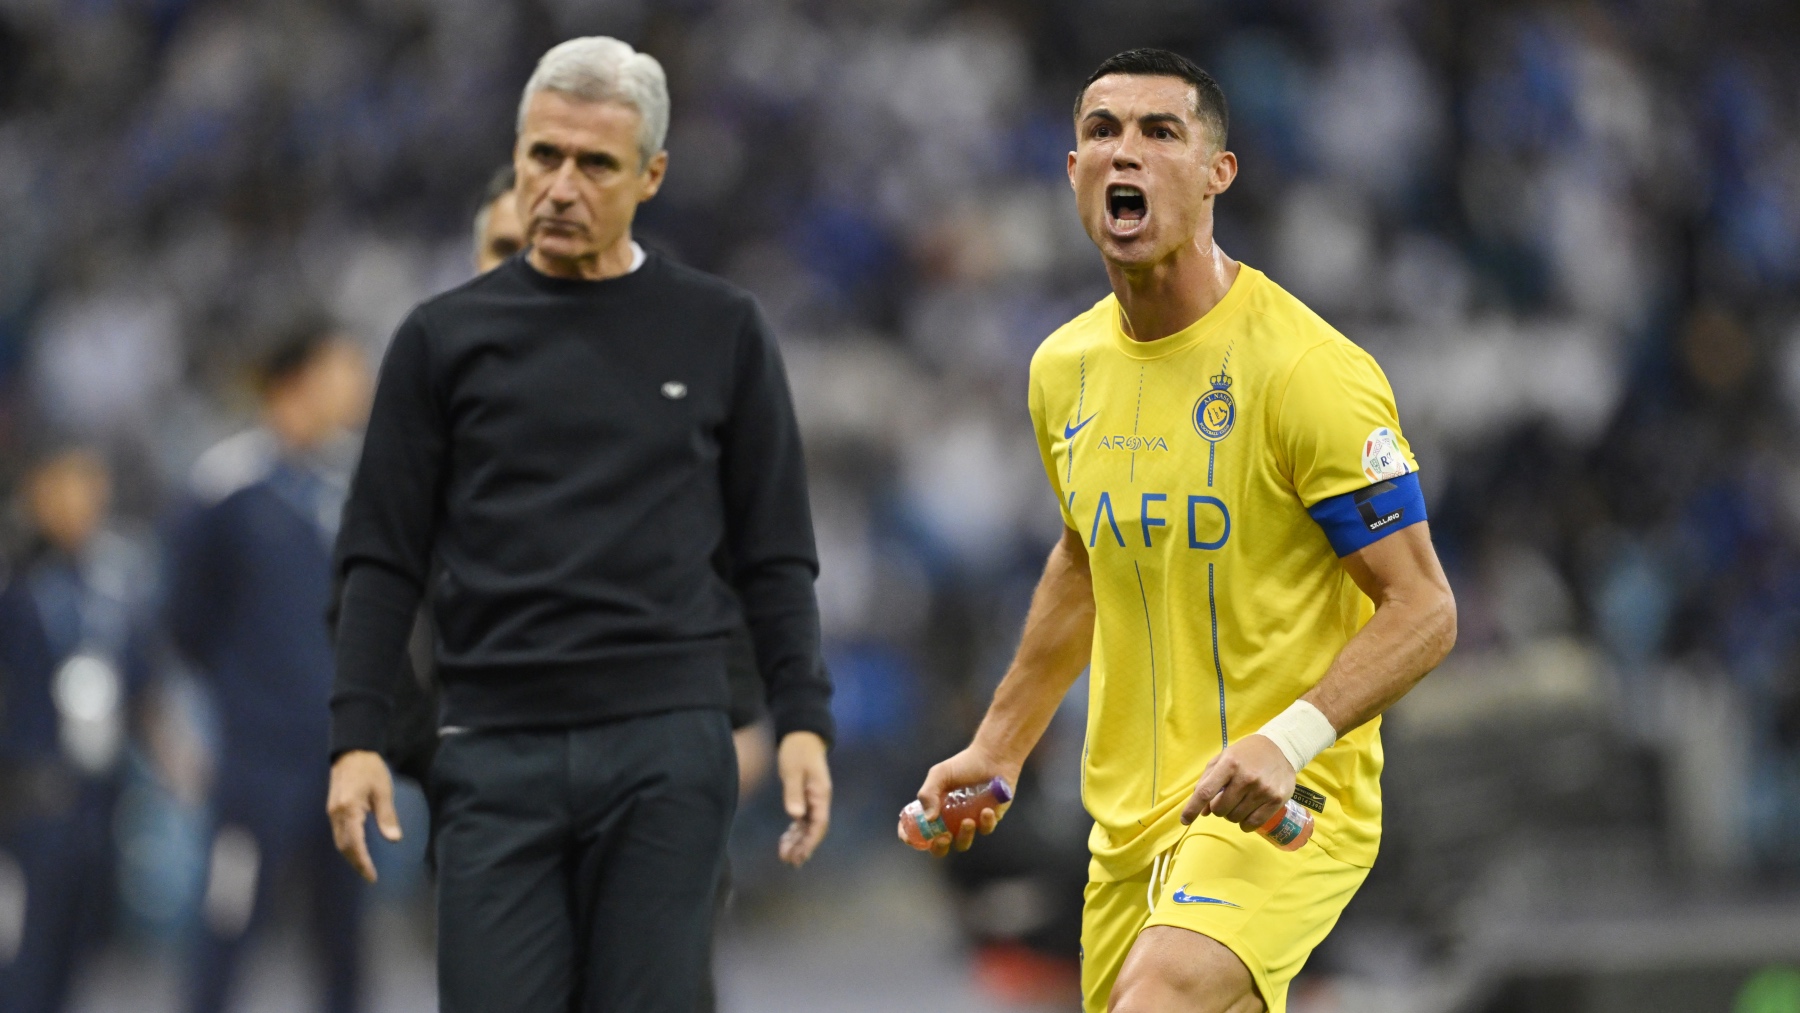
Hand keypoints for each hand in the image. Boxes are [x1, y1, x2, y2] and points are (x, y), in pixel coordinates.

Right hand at [326, 750, 400, 882]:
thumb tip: (394, 839)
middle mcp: (336, 814)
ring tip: (364, 867)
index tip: (372, 876)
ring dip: (351, 856)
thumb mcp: (383, 791)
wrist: (351, 752)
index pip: (354, 844)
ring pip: (339, 841)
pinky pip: (338, 834)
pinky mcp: (333, 810)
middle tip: (369, 876)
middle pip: (343, 846)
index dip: (363, 862)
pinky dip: (347, 846)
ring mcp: (332, 812)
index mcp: (349, 810)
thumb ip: (387, 816)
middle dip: (356, 863)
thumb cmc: (370, 769)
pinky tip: (357, 850)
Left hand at [775, 731, 830, 866]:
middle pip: (814, 829)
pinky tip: (785, 841)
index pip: (819, 823)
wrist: (801, 736)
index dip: (810, 841)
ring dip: (798, 842)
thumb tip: (795, 815)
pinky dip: (794, 832)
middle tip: (789, 861)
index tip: (800, 855)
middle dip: (803, 846)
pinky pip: (802, 820)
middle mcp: (819, 800)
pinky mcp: (805, 797)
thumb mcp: (793, 770)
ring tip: (785, 856)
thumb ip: (794, 792)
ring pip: (808, 827)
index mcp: (820, 794)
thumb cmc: (797, 751)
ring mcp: (813, 800)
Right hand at [913, 744, 1018, 856]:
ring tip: (968, 821)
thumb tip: (929, 819)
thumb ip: (928, 793)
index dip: (911, 838)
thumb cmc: (964, 764)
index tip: (909, 839)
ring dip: (964, 835)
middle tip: (943, 838)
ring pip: (963, 842)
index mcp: (935, 809)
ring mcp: (969, 822)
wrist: (992, 757)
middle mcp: (950, 820)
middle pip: (940, 845)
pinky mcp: (989, 820)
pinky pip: (986, 829)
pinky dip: (985, 823)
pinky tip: (987, 811)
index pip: (918, 830)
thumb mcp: (939, 774)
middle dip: (939, 847)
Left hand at [1180, 734, 1294, 832]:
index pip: (1205, 792)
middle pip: (1220, 809)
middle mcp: (1246, 777)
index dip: (1192, 808)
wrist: (1281, 748)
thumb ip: (1207, 781)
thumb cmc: (1246, 754)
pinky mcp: (1276, 800)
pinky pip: (1253, 823)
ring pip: (1235, 818)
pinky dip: (1245, 824)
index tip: (1184, 820)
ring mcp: (1262, 790)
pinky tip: (1247, 815)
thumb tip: (1202, 811)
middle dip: (1218, 808)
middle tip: (1226, 799)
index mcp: (1229, 764)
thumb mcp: (1223, 759)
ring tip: (1239, 802)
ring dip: (1232, 814)